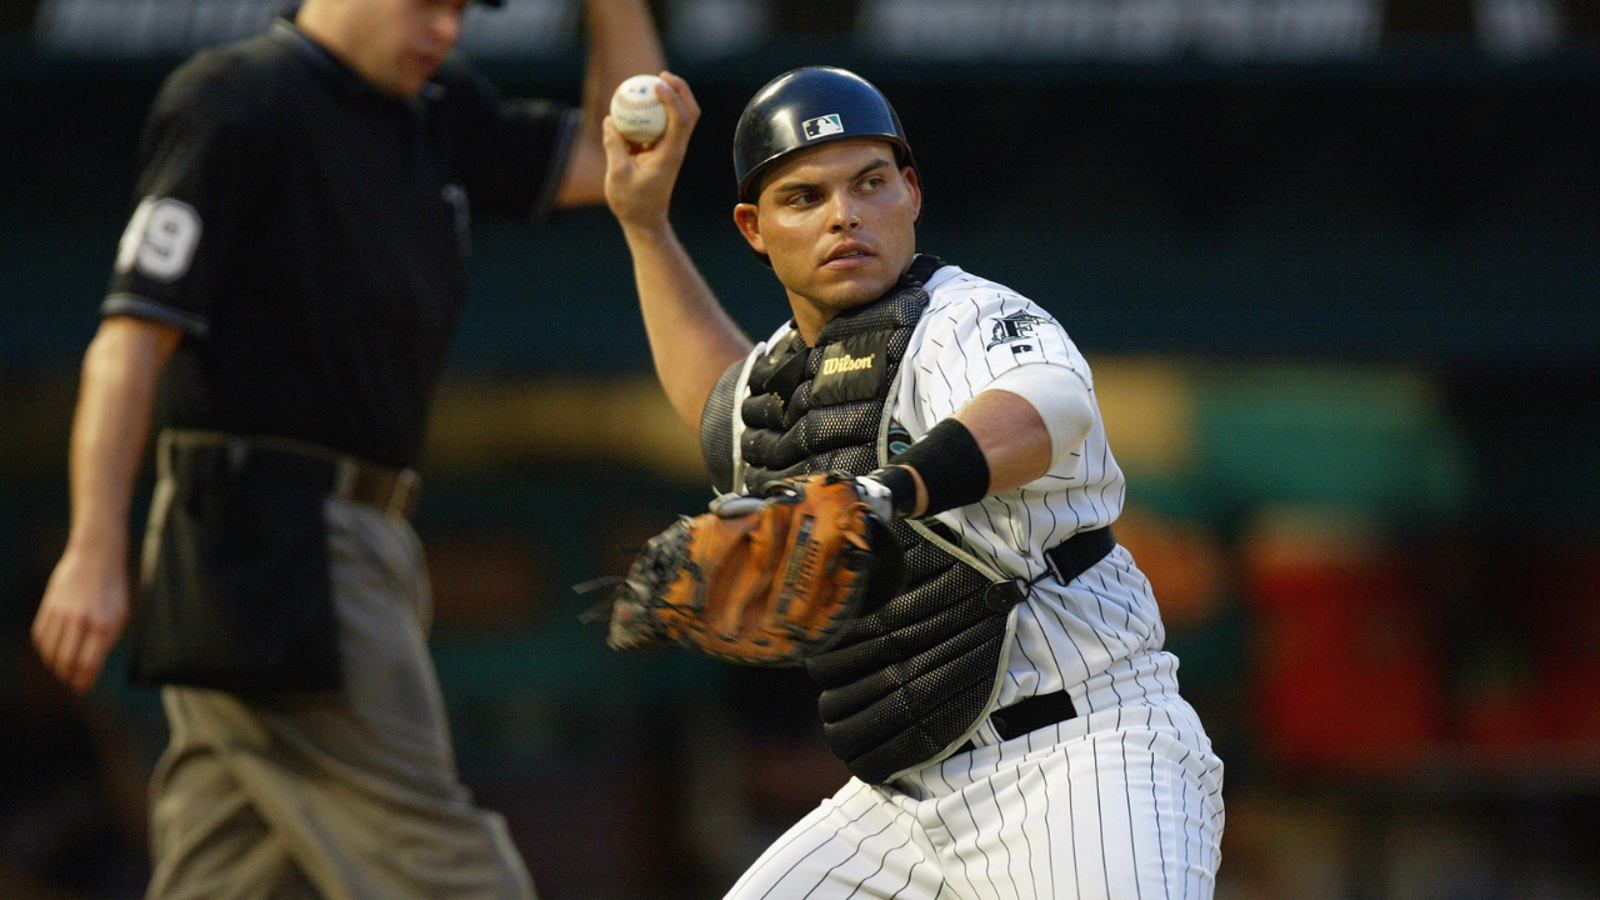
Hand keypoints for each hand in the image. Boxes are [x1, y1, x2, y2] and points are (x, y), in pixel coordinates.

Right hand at [33, 543, 129, 692]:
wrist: (96, 558)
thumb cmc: (113, 590)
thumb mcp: (121, 615)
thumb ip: (107, 641)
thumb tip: (91, 667)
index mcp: (104, 626)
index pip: (89, 666)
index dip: (84, 682)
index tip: (83, 687)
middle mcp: (82, 622)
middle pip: (67, 663)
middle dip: (68, 677)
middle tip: (71, 681)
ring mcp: (62, 614)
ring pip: (50, 652)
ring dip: (55, 666)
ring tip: (62, 669)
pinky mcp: (49, 607)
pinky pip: (40, 637)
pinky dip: (44, 650)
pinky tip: (52, 652)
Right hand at [602, 71, 699, 231]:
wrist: (643, 220)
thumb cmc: (632, 201)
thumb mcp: (617, 174)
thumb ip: (613, 145)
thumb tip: (610, 120)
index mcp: (670, 154)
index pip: (680, 120)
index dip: (672, 98)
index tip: (656, 83)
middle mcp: (675, 148)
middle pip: (689, 113)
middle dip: (680, 90)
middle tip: (660, 75)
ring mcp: (671, 148)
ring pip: (679, 117)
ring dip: (670, 97)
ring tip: (649, 81)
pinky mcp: (661, 150)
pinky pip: (660, 124)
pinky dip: (653, 111)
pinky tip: (636, 102)